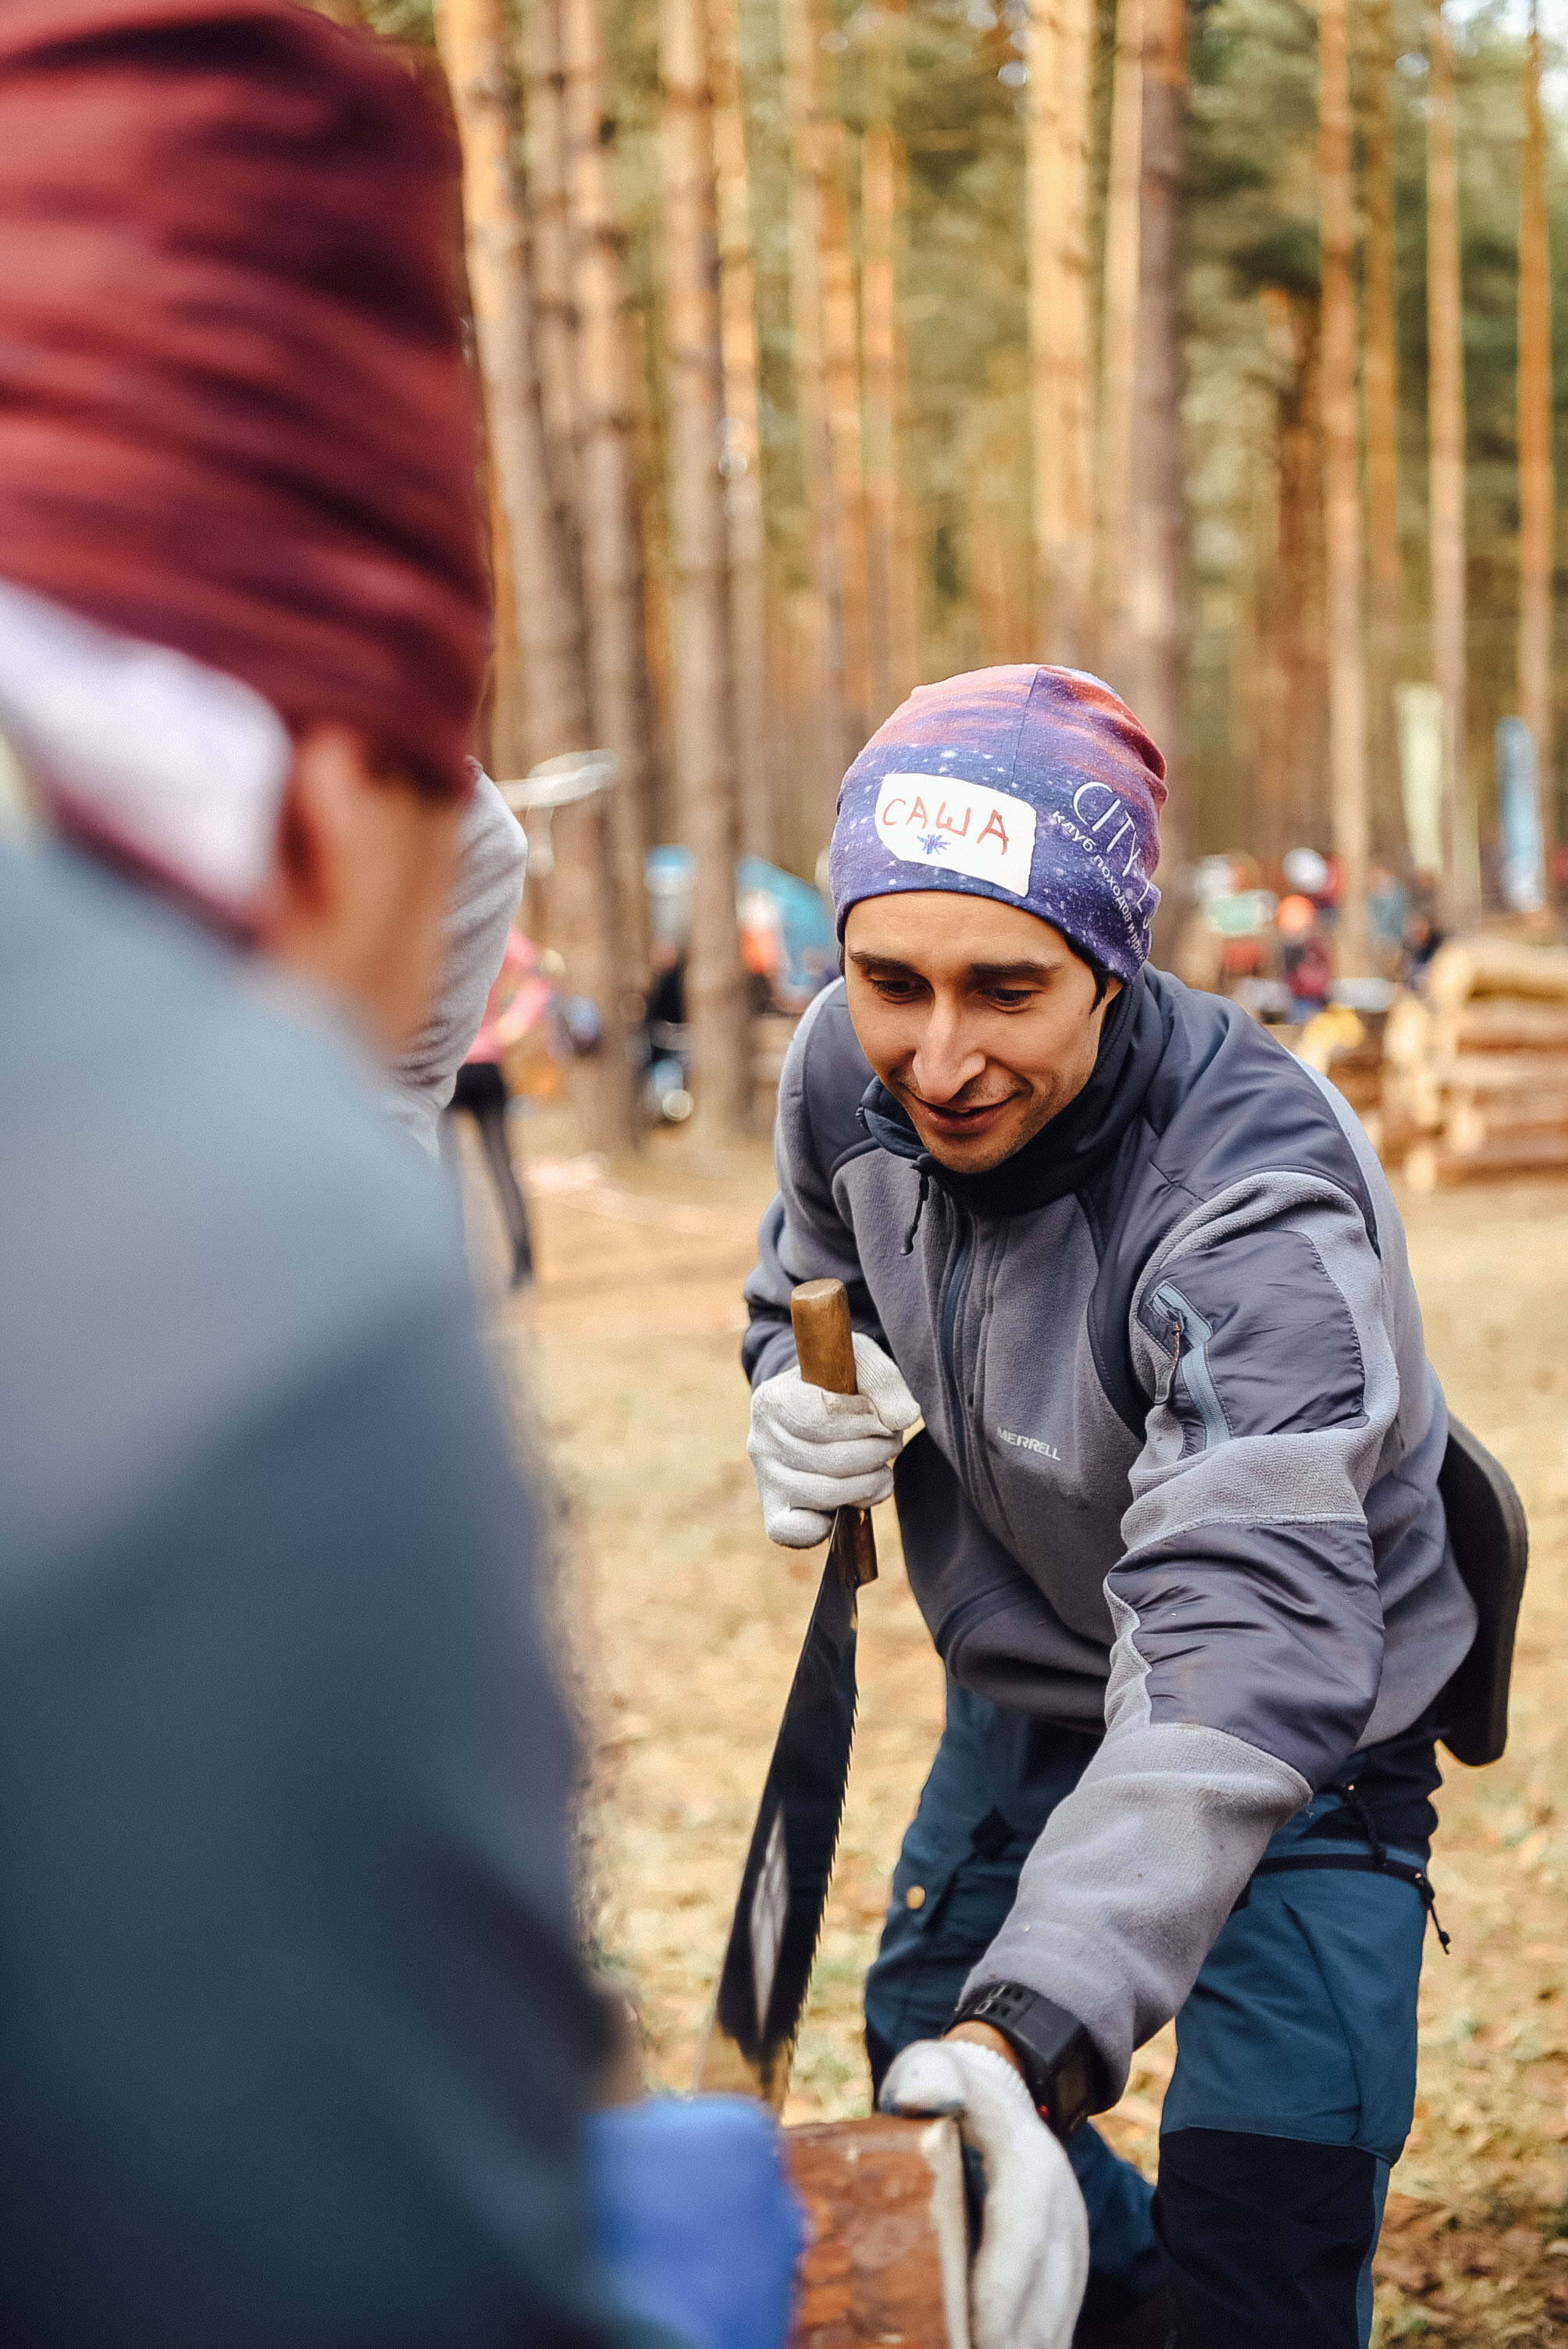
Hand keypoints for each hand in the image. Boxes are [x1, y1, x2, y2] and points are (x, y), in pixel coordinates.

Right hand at [746, 1334, 920, 1546]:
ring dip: (868, 1482)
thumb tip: (901, 1419)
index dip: (864, 1421)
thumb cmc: (839, 1387)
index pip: (822, 1415)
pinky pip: (795, 1532)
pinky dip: (829, 1523)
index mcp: (773, 1398)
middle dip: (875, 1451)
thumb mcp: (860, 1364)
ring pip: (824, 1493)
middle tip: (890, 1442)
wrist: (813, 1411)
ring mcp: (766, 1480)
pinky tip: (852, 1500)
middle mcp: (760, 1441)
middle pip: (829, 1458)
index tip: (883, 1418)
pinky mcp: (775, 1513)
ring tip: (881, 1467)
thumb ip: (882, 1381)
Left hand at [879, 2037, 1089, 2348]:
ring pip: (1056, 2320)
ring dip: (1025, 2347)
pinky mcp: (1066, 2273)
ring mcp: (1070, 2246)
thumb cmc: (957, 2093)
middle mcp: (1061, 2211)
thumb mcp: (936, 2068)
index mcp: (1030, 2166)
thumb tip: (915, 2095)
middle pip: (1044, 2296)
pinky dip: (1032, 2345)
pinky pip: (1055, 2324)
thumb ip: (927, 2077)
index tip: (979, 2339)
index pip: (1022, 2238)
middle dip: (1012, 2340)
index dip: (1002, 2294)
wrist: (1007, 2099)